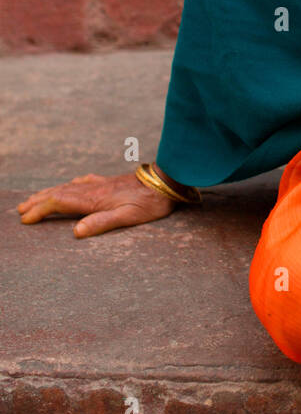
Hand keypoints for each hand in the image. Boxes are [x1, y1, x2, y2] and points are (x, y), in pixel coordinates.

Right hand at [16, 171, 176, 236]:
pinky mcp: (109, 181)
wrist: (167, 181)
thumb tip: (76, 231)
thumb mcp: (129, 217)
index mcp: (94, 199)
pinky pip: (82, 181)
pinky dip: (69, 185)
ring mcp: (100, 183)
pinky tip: (70, 183)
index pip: (59, 202)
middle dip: (38, 201)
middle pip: (59, 193)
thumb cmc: (150, 203)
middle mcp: (93, 189)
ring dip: (49, 193)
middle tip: (20, 210)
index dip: (40, 210)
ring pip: (68, 186)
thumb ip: (102, 223)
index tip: (26, 219)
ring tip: (35, 198)